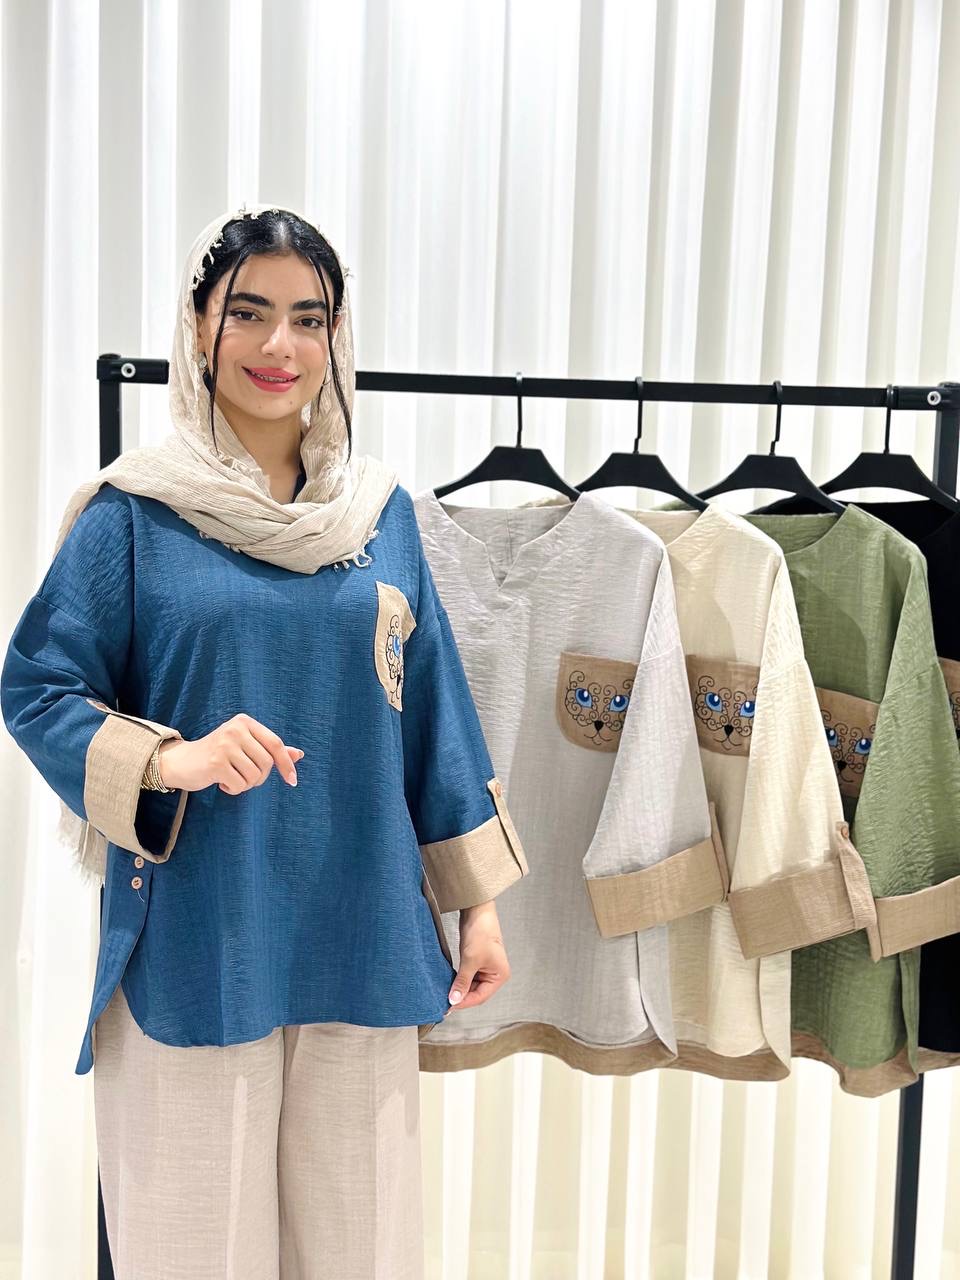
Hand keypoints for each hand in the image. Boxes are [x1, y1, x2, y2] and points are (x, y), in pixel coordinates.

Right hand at [157, 713, 304, 793]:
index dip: (286, 764)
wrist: (181, 762)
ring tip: (231, 778)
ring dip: (246, 784)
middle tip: (244, 778)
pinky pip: (239, 785)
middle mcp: (235, 729)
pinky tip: (221, 783)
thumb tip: (299, 754)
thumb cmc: (218, 755)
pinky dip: (233, 790)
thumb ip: (270, 749)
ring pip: (255, 776)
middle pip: (267, 763)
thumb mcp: (245, 746)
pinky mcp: (215, 762)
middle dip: (260, 777)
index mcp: (245, 722)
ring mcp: (224, 745)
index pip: (276, 743)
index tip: (293, 781)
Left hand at [445, 901, 510, 1013]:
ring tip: (444, 993)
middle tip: (444, 1001)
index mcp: (499, 975)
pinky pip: (467, 976)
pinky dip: (458, 980)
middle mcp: (494, 974)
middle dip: (461, 996)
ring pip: (470, 985)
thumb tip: (454, 1000)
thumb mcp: (470, 960)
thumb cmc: (481, 933)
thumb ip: (462, 982)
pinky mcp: (476, 961)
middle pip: (476, 992)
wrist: (477, 911)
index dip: (464, 1002)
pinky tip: (448, 982)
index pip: (481, 996)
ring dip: (458, 989)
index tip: (449, 1006)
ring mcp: (485, 968)